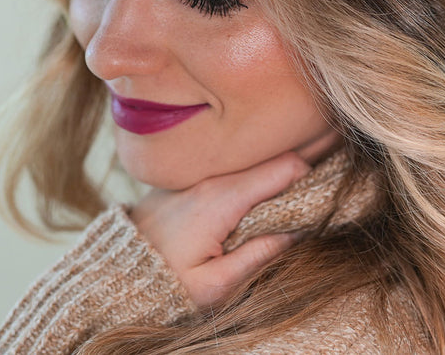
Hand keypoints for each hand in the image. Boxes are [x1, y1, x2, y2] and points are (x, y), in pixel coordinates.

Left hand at [129, 151, 310, 308]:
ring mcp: (201, 177)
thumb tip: (298, 233)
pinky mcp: (192, 183)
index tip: (328, 189)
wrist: (116, 271)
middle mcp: (213, 178)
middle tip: (323, 180)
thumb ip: (258, 257)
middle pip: (273, 159)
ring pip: (254, 165)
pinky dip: (255, 179)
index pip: (285, 166)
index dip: (314, 173)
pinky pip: (234, 172)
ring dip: (277, 175)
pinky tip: (263, 197)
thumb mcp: (213, 285)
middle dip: (302, 169)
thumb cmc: (164, 284)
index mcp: (223, 199)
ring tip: (298, 189)